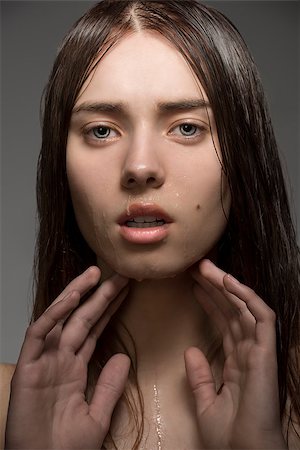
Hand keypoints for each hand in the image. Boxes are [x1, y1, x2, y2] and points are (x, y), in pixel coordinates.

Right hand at [5, 267, 129, 448]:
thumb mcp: (97, 416)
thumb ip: (109, 386)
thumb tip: (122, 356)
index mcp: (74, 369)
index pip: (94, 331)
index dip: (109, 310)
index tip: (126, 291)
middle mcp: (59, 360)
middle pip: (82, 319)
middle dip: (100, 296)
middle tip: (120, 275)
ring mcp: (43, 362)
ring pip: (60, 319)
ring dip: (77, 295)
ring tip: (96, 274)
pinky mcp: (28, 368)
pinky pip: (39, 334)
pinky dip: (54, 315)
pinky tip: (71, 298)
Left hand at [185, 259, 286, 449]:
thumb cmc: (229, 438)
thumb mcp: (205, 403)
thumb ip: (200, 377)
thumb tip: (191, 351)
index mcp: (237, 362)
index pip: (224, 322)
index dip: (210, 302)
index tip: (192, 285)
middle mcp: (249, 351)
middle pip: (232, 310)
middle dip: (215, 286)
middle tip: (196, 267)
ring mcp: (258, 350)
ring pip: (244, 307)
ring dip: (226, 285)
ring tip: (206, 267)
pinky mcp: (266, 352)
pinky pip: (262, 318)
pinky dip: (247, 297)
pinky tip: (229, 281)